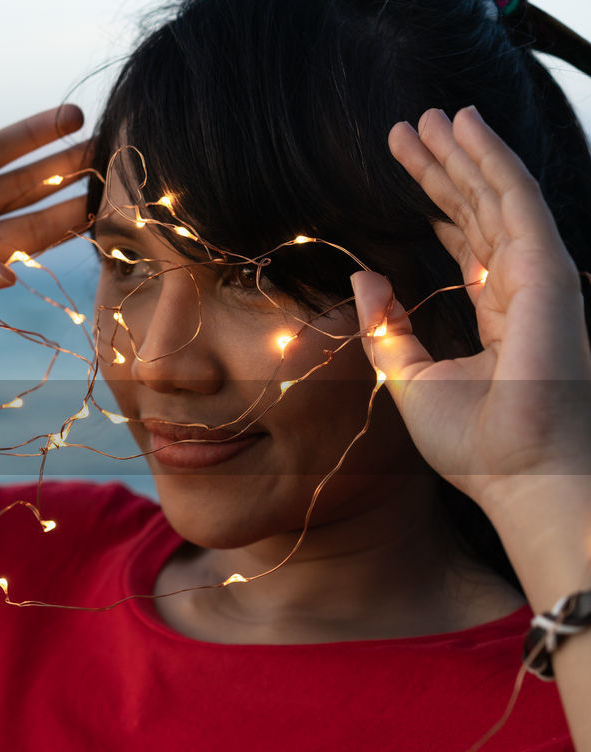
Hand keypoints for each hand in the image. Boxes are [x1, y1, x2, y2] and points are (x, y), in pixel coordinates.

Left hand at [350, 106, 590, 510]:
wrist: (519, 475)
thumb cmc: (475, 444)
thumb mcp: (409, 378)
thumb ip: (387, 326)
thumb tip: (364, 276)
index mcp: (498, 313)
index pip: (466, 240)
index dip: (438, 200)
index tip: (406, 167)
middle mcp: (522, 289)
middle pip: (479, 210)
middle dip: (444, 167)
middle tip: (408, 128)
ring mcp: (539, 277)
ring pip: (498, 196)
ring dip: (465, 152)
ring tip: (429, 116)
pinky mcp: (549, 272)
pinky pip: (517, 200)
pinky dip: (492, 160)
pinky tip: (467, 128)